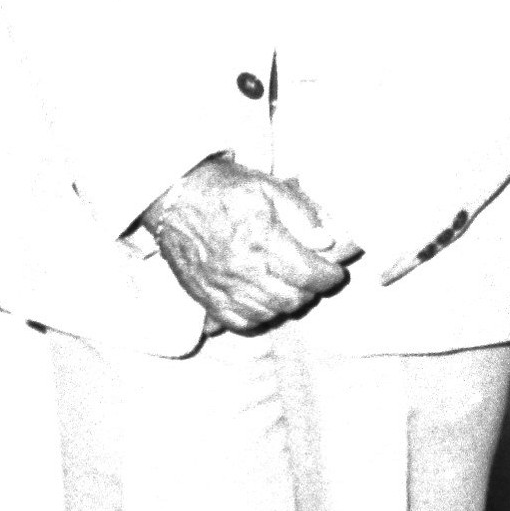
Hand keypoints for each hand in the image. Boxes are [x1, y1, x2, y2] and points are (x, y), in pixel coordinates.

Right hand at [136, 156, 357, 333]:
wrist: (175, 198)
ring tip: (291, 286)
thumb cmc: (225, 189)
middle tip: (313, 276)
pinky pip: (238, 322)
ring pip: (268, 314)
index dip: (328, 277)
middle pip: (291, 299)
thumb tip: (326, 243)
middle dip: (310, 290)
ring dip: (286, 304)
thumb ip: (301, 215)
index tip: (334, 271)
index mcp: (262, 242)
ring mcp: (222, 288)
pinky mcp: (204, 297)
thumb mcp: (270, 187)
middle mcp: (242, 271)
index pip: (308, 276)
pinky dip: (257, 317)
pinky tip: (264, 301)